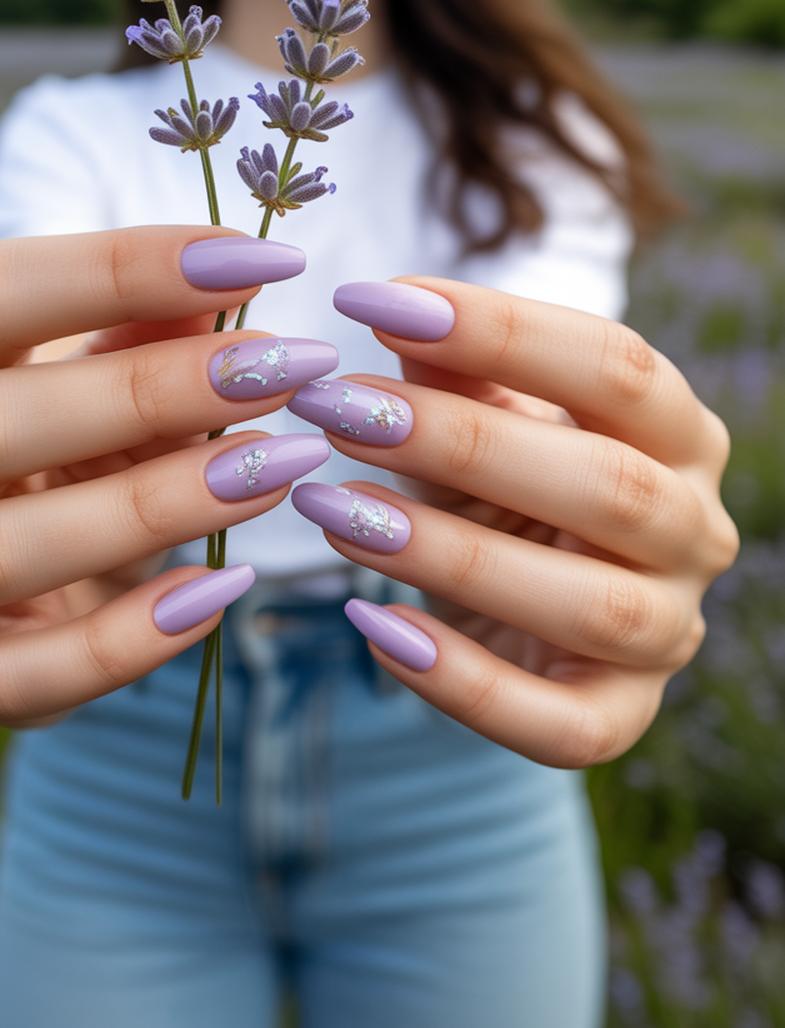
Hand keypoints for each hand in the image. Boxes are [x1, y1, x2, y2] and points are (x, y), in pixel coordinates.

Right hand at [0, 226, 332, 728]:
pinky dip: (127, 640)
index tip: (258, 260)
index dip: (118, 267)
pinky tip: (223, 588)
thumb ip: (165, 325)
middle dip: (146, 391)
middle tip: (278, 371)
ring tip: (274, 469)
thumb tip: (242, 270)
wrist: (55, 569)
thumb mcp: (125, 371)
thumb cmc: (91, 442)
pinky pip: (21, 676)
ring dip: (152, 506)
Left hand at [288, 278, 737, 768]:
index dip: (499, 329)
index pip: (616, 366)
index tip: (373, 302)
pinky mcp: (620, 717)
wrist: (522, 601)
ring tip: (331, 511)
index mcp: (678, 433)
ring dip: (447, 555)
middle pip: (607, 483)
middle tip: (336, 409)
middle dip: (460, 441)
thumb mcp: (480, 415)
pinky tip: (372, 625)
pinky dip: (463, 685)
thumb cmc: (502, 482)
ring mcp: (669, 633)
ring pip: (585, 604)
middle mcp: (697, 530)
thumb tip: (395, 307)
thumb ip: (452, 365)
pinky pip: (559, 725)